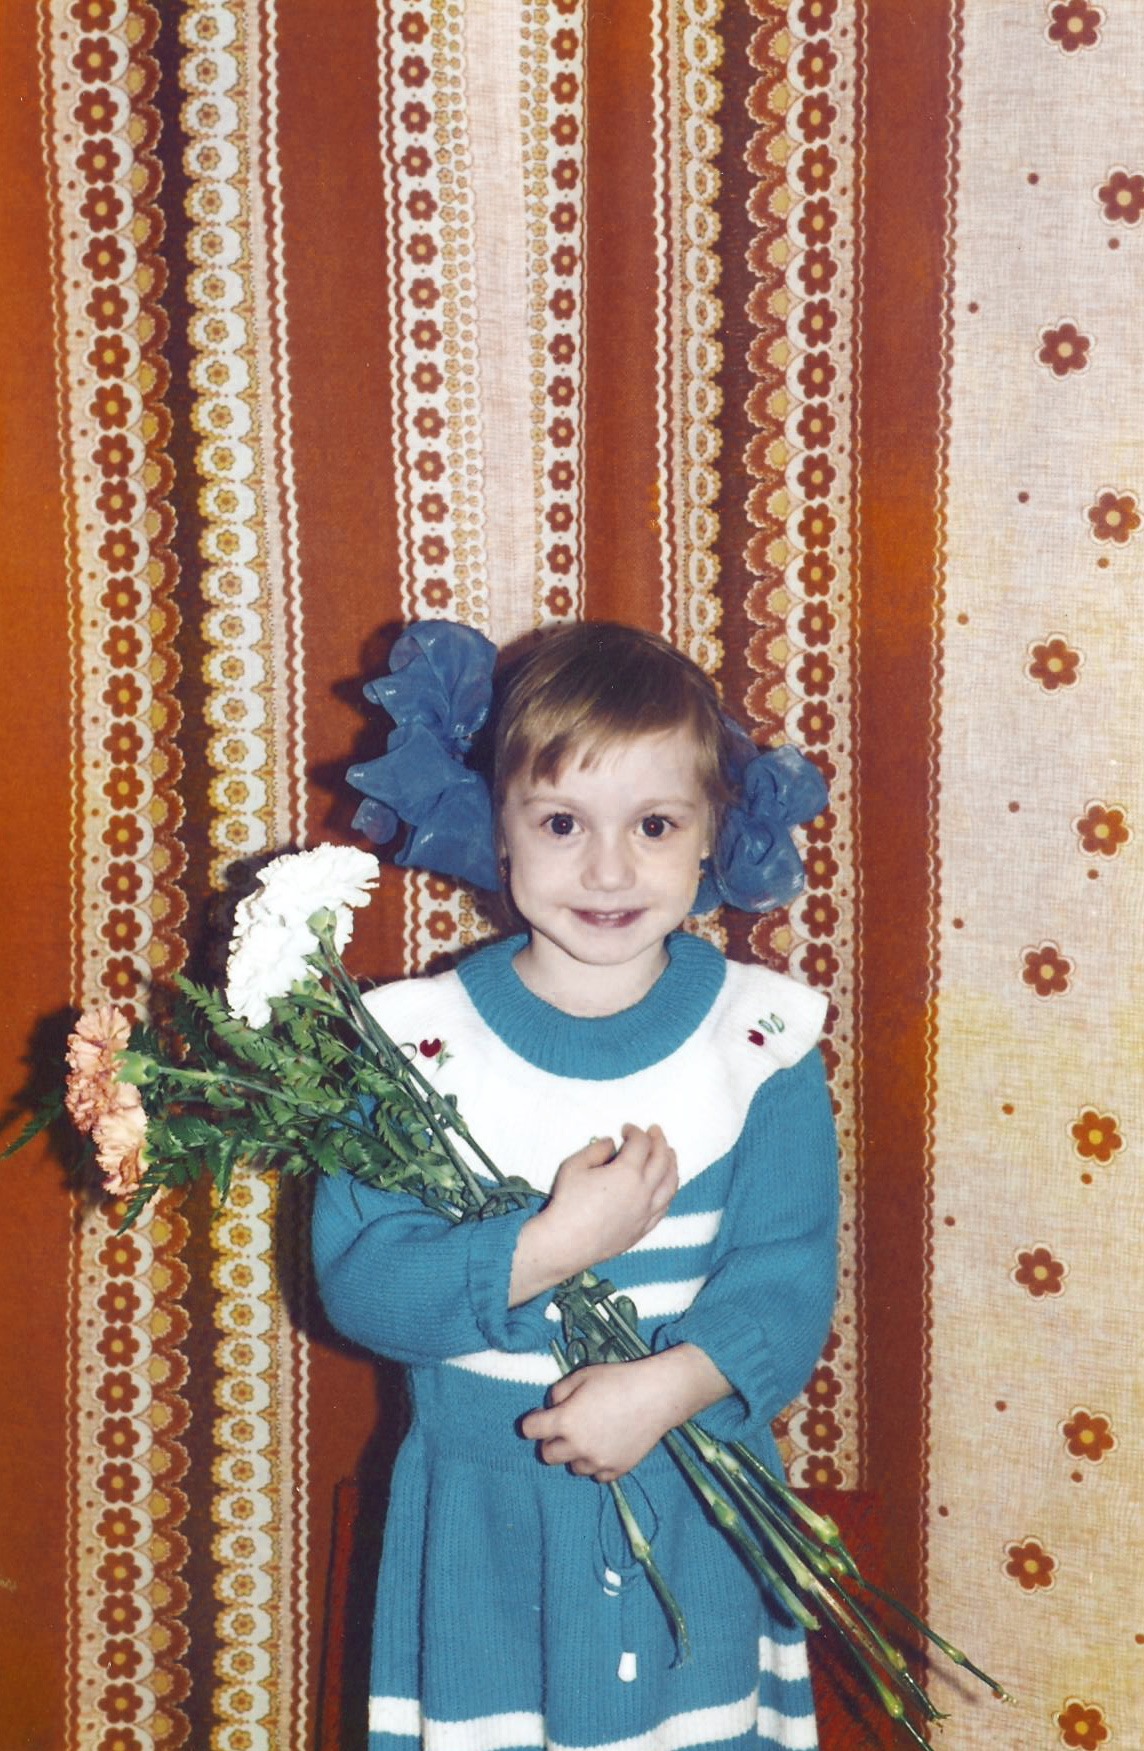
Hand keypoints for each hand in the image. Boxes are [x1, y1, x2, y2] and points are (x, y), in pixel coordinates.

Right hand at [508, 1125, 677, 1304]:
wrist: (565, 1243)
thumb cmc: (567, 1203)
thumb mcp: (574, 1166)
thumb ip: (596, 1150)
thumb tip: (611, 1144)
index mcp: (627, 1173)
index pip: (641, 1144)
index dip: (636, 1132)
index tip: (626, 1129)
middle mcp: (643, 1192)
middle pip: (662, 1161)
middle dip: (660, 1142)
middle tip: (655, 1132)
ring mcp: (646, 1213)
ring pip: (670, 1185)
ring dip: (672, 1165)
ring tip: (669, 1155)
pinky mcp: (642, 1230)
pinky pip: (663, 1207)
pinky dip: (668, 1191)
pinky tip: (665, 1187)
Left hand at [520, 1346, 730, 1482]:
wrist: (657, 1396)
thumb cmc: (618, 1380)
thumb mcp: (582, 1375)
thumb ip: (558, 1392)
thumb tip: (551, 1407)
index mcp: (565, 1421)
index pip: (529, 1430)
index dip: (532, 1421)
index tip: (540, 1417)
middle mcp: (578, 1446)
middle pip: (547, 1455)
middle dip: (551, 1441)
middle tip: (565, 1427)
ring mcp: (597, 1462)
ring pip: (572, 1467)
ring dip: (575, 1454)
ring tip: (591, 1435)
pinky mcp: (616, 1470)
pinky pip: (596, 1475)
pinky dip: (596, 1464)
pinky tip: (606, 1445)